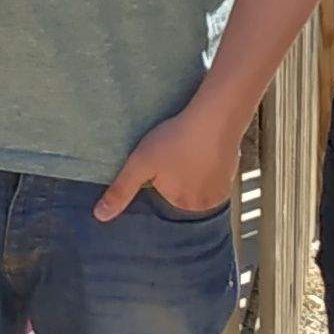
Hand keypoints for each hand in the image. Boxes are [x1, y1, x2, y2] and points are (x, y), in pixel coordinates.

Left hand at [94, 102, 237, 222]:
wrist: (214, 117)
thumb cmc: (175, 139)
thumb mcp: (141, 163)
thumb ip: (121, 190)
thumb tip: (100, 217)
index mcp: (183, 205)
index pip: (164, 196)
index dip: (161, 175)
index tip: (163, 158)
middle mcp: (206, 204)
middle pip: (183, 192)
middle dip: (179, 175)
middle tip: (177, 151)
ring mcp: (222, 189)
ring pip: (200, 183)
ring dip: (195, 170)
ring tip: (191, 148)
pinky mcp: (233, 173)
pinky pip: (215, 174)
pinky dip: (210, 164)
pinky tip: (204, 147)